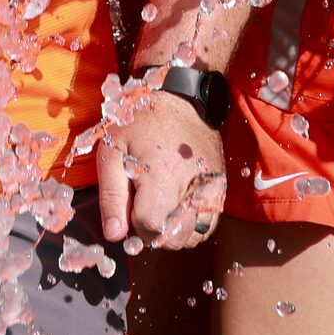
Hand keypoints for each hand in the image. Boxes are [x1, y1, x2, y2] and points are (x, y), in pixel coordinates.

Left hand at [96, 89, 225, 249]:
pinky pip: (208, 224)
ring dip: (172, 231)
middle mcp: (193, 185)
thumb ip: (112, 197)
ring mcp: (212, 188)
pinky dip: (191, 224)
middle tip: (142, 207)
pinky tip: (176, 204)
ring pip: (193, 236)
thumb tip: (115, 235)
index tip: (129, 207)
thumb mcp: (112, 151)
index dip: (134, 225)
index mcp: (162, 175)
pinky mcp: (220, 187)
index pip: (151, 227)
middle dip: (153, 232)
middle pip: (174, 237)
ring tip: (159, 204)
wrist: (179, 97)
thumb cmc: (139, 120)